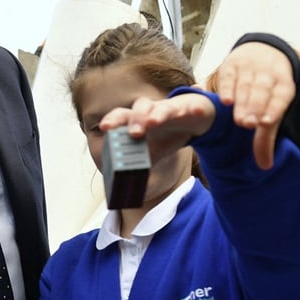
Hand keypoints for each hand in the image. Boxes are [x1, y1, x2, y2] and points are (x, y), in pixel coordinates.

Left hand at [100, 91, 215, 161]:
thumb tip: (124, 191)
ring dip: (158, 114)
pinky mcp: (192, 109)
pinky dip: (195, 109)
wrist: (193, 119)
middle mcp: (153, 110)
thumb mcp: (151, 150)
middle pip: (141, 107)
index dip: (113, 120)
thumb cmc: (165, 134)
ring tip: (154, 122)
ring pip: (165, 108)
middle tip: (134, 133)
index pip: (122, 116)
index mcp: (139, 120)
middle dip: (136, 119)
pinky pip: (193, 107)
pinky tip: (195, 112)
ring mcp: (173, 108)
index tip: (105, 127)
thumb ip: (138, 165)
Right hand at [211, 42, 294, 168]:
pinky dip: (227, 88)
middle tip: (248, 124)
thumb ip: (266, 137)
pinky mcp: (231, 65)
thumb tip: (265, 166)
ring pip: (246, 85)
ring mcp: (249, 68)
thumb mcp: (271, 108)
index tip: (266, 123)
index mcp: (284, 86)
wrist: (261, 51)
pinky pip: (229, 77)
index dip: (273, 109)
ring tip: (238, 120)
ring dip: (242, 102)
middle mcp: (268, 75)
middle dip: (255, 108)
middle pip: (262, 92)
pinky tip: (225, 101)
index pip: (280, 98)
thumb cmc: (267, 90)